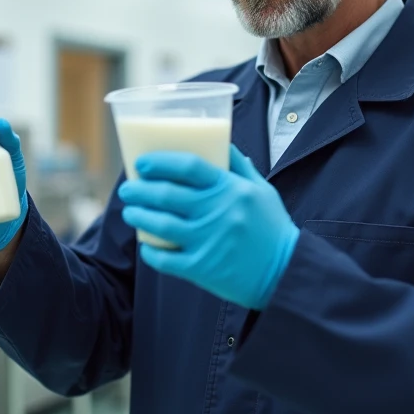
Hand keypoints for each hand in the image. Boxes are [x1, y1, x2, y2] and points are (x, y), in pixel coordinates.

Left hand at [118, 145, 298, 309]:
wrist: (286, 272)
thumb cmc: (272, 228)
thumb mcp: (262, 190)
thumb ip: (239, 166)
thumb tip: (221, 142)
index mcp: (231, 189)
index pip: (188, 167)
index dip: (160, 162)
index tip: (143, 163)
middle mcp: (217, 212)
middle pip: (167, 194)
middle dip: (140, 189)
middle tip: (128, 188)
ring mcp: (208, 241)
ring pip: (160, 225)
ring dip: (138, 216)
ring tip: (130, 212)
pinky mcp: (202, 268)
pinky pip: (165, 259)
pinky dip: (150, 252)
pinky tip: (145, 245)